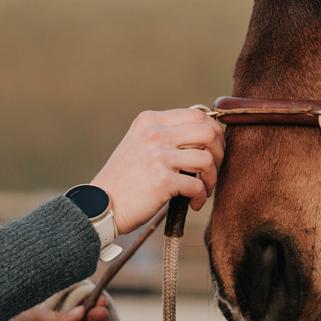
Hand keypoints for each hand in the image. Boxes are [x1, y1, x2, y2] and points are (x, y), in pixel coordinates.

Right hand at [92, 108, 223, 234]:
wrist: (100, 206)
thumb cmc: (124, 180)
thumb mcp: (139, 144)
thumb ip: (165, 135)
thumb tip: (205, 136)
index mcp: (150, 121)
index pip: (197, 114)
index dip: (215, 132)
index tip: (215, 150)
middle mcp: (154, 133)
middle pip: (208, 132)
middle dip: (220, 153)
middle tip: (214, 170)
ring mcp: (158, 155)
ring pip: (207, 159)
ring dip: (212, 178)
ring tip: (204, 190)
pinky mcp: (162, 180)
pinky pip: (197, 185)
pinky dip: (201, 197)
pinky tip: (193, 204)